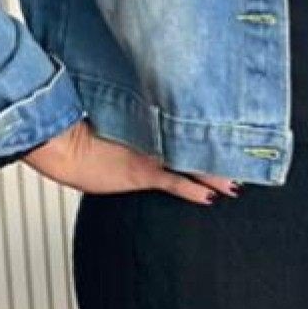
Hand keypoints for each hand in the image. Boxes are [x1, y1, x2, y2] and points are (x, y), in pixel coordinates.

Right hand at [25, 120, 236, 204]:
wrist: (60, 144)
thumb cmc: (77, 133)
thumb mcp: (110, 119)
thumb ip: (131, 117)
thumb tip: (141, 111)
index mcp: (147, 123)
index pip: (184, 125)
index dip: (207, 130)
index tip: (229, 129)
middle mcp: (153, 137)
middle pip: (195, 143)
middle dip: (221, 150)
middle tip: (246, 154)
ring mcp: (149, 155)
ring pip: (191, 163)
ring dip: (216, 174)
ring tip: (237, 182)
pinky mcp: (142, 173)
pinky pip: (175, 182)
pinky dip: (195, 190)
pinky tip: (212, 196)